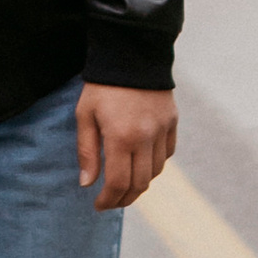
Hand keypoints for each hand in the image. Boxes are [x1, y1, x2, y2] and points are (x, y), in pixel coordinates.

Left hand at [76, 85, 175, 210]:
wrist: (132, 52)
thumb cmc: (102, 85)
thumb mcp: (85, 115)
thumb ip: (87, 151)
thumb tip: (87, 183)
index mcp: (121, 137)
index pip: (119, 183)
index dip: (109, 200)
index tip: (98, 205)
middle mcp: (146, 137)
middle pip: (140, 183)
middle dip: (125, 198)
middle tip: (111, 201)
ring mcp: (162, 130)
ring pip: (156, 171)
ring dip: (141, 183)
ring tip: (125, 185)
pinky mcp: (173, 122)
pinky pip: (167, 153)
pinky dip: (155, 164)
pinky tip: (142, 163)